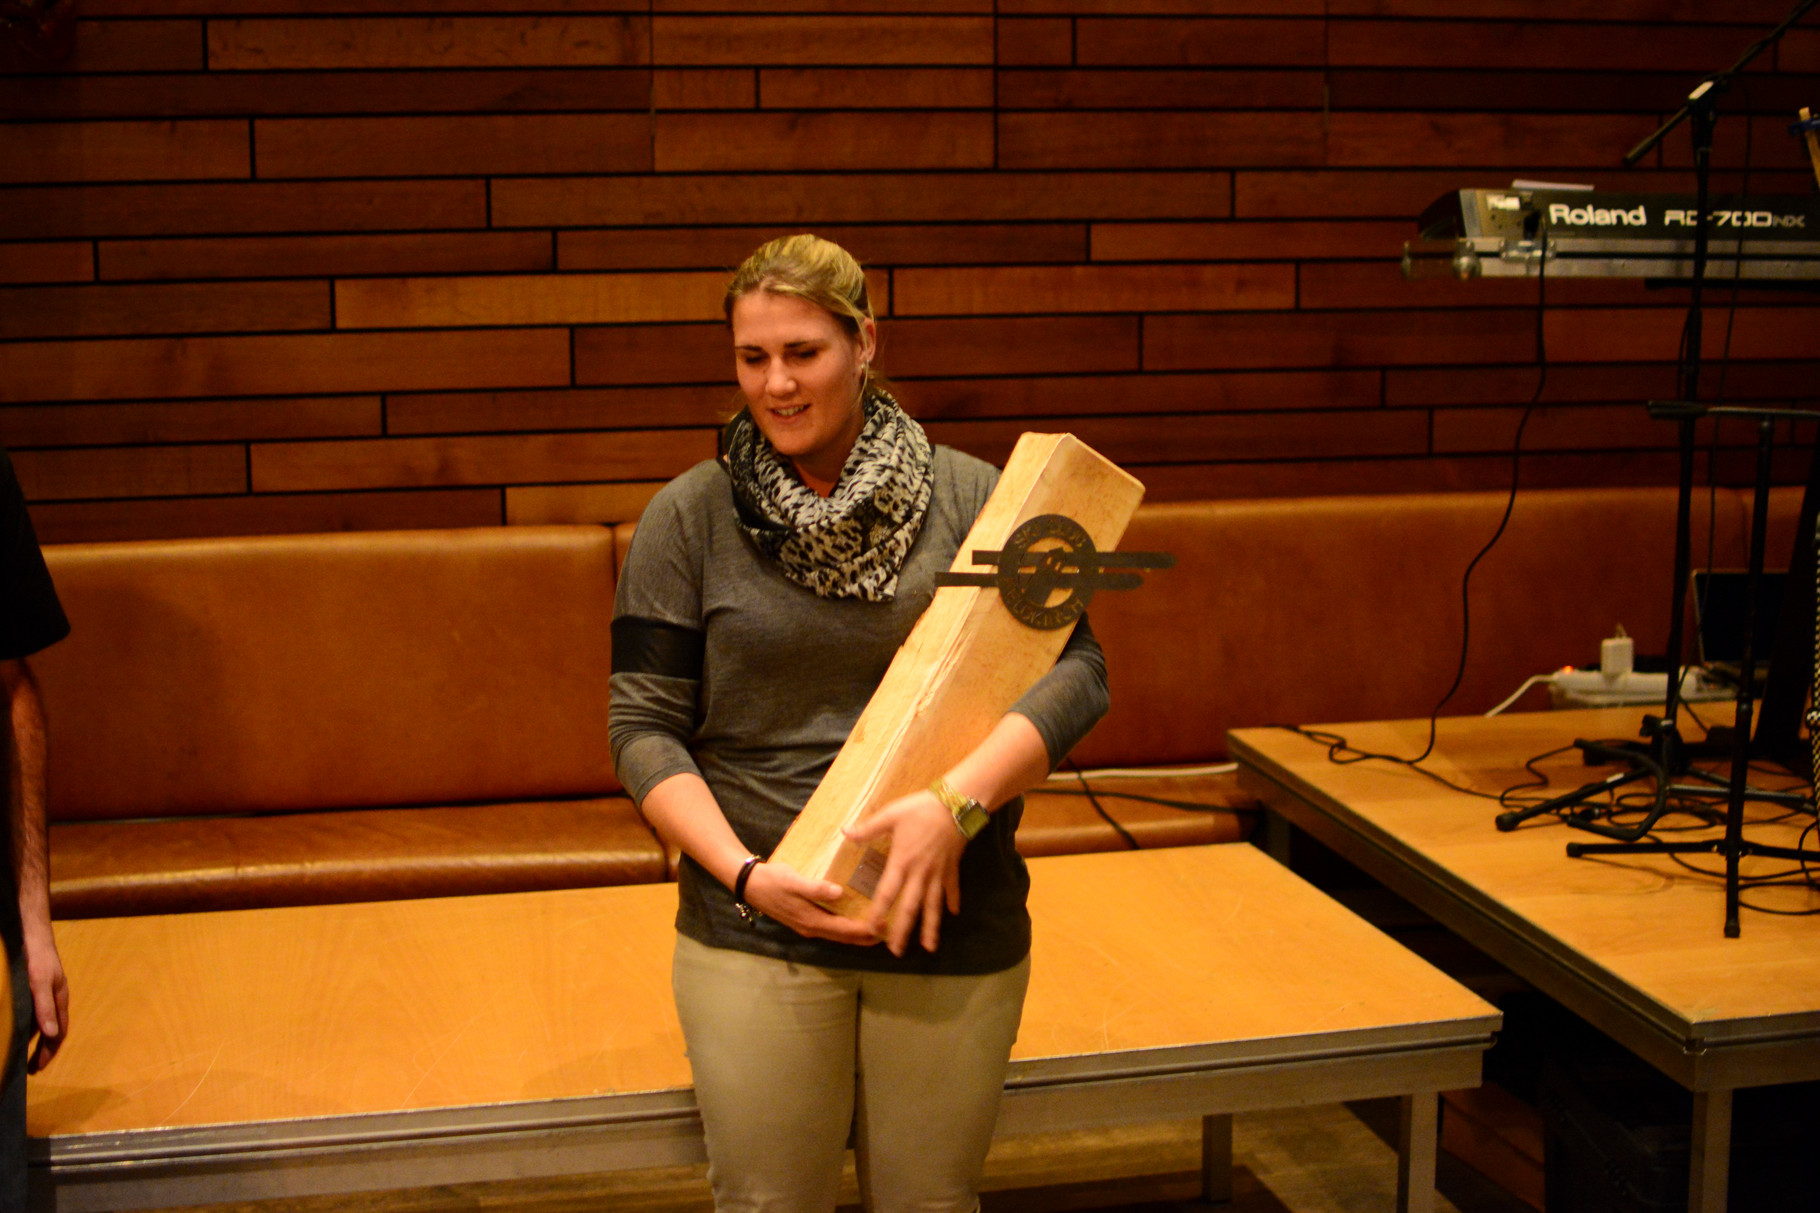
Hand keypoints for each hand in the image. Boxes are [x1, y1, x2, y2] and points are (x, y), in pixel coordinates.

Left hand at [21, 916, 66, 1072]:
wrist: (30, 934)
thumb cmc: (37, 959)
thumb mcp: (40, 984)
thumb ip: (44, 1008)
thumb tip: (50, 1036)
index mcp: (58, 1001)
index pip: (58, 1033)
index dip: (48, 1052)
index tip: (37, 1068)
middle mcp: (52, 1000)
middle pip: (51, 1031)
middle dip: (42, 1051)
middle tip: (30, 1069)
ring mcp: (42, 994)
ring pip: (39, 1023)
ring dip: (32, 1040)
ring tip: (20, 1054)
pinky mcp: (32, 989)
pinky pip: (30, 1013)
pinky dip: (25, 1026)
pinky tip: (15, 1029)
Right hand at [741, 862, 881, 946]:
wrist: (750, 884)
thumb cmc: (773, 881)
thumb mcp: (793, 881)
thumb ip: (815, 888)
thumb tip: (839, 893)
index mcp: (812, 921)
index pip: (846, 931)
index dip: (867, 931)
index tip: (885, 927)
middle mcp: (812, 928)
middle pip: (845, 937)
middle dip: (867, 936)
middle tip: (890, 930)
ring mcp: (808, 925)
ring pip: (839, 934)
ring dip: (858, 933)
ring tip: (877, 927)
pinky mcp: (805, 919)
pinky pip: (831, 927)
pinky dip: (846, 926)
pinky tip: (853, 916)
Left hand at [845, 790, 966, 956]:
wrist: (956, 804)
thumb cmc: (921, 808)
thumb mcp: (891, 814)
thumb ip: (868, 828)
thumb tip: (845, 832)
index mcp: (902, 862)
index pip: (887, 893)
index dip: (879, 913)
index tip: (872, 930)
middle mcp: (920, 874)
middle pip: (910, 908)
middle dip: (903, 931)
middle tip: (896, 952)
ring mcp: (938, 873)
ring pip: (933, 906)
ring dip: (931, 928)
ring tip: (929, 948)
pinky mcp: (952, 868)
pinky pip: (952, 889)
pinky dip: (952, 901)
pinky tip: (953, 914)